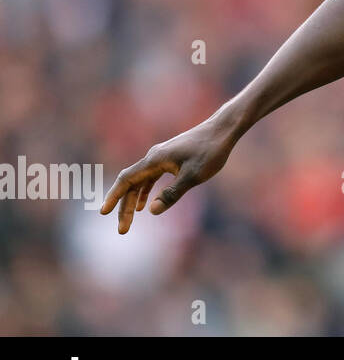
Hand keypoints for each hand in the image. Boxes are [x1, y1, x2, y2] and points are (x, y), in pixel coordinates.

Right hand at [100, 112, 239, 232]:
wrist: (223, 129)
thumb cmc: (210, 150)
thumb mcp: (193, 176)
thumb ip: (172, 193)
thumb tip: (152, 211)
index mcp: (155, 160)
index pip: (126, 180)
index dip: (113, 197)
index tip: (104, 212)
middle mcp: (154, 157)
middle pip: (132, 184)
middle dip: (125, 207)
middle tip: (123, 230)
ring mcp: (162, 157)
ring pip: (141, 181)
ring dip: (134, 200)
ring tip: (130, 220)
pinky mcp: (171, 158)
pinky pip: (151, 177)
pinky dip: (146, 191)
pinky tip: (146, 204)